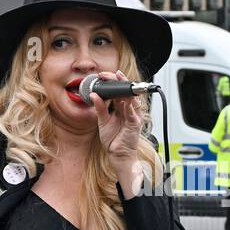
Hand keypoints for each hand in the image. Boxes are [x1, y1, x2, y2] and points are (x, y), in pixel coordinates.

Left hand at [92, 71, 144, 194]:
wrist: (118, 154)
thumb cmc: (113, 139)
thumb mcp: (103, 120)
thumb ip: (100, 108)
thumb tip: (94, 95)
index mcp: (122, 108)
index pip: (120, 91)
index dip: (115, 82)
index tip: (106, 74)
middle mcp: (129, 110)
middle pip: (127, 91)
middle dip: (121, 81)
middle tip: (113, 74)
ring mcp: (133, 116)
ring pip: (132, 99)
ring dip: (126, 90)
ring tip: (120, 81)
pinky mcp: (135, 124)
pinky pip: (133, 113)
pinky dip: (129, 106)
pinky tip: (124, 100)